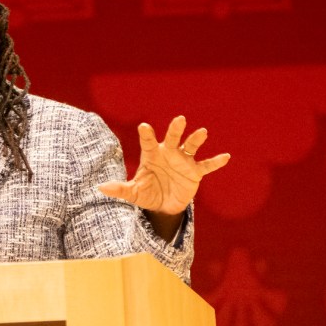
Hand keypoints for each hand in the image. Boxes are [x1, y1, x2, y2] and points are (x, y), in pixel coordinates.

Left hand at [98, 115, 229, 215]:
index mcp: (152, 155)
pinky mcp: (195, 172)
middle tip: (180, 119)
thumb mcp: (133, 193)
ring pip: (190, 147)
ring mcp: (183, 161)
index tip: (144, 127)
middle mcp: (169, 153)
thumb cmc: (147, 193)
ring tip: (202, 132)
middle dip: (175, 129)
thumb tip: (100, 187)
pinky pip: (206, 165)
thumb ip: (120, 189)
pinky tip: (225, 157)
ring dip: (196, 140)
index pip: (148, 142)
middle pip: (172, 138)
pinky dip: (215, 162)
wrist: (163, 205)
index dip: (146, 135)